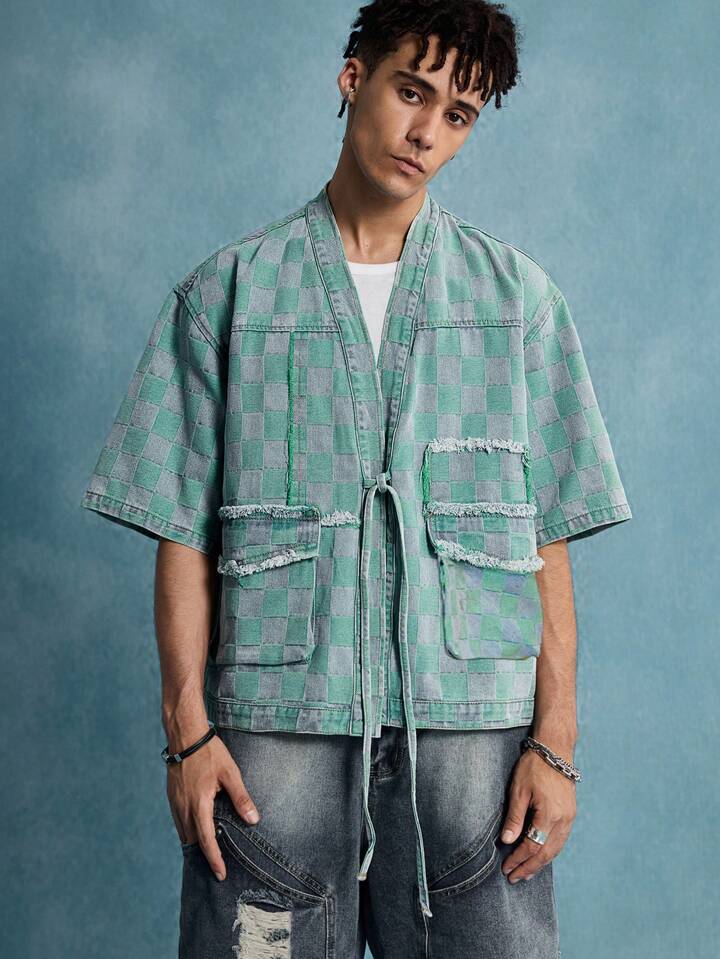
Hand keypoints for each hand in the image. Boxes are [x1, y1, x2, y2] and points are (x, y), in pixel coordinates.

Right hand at [167, 735, 260, 881]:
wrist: (185, 736)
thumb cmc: (210, 753)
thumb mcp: (230, 773)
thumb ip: (241, 797)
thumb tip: (253, 820)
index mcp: (199, 805)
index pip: (207, 841)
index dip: (215, 859)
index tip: (221, 874)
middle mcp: (183, 808)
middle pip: (192, 842)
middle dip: (203, 857)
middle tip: (215, 870)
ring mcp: (175, 803)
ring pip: (183, 833)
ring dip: (194, 845)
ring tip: (207, 855)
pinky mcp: (172, 797)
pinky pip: (178, 822)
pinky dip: (187, 832)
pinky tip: (195, 832)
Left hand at [499, 747, 576, 882]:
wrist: (555, 750)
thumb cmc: (534, 766)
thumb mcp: (519, 790)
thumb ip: (514, 817)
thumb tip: (506, 841)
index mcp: (550, 816)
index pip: (532, 846)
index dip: (519, 859)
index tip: (506, 868)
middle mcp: (563, 821)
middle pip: (546, 853)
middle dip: (529, 867)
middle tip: (514, 877)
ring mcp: (570, 818)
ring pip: (556, 849)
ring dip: (540, 863)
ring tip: (526, 872)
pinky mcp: (571, 813)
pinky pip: (561, 840)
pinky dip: (549, 851)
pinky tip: (541, 855)